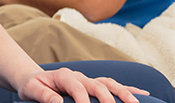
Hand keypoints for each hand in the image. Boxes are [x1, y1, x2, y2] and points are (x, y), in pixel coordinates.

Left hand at [17, 67, 148, 102]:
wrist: (34, 80)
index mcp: (64, 75)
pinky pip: (113, 86)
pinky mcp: (93, 86)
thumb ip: (43, 94)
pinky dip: (127, 90)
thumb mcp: (31, 89)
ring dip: (124, 93)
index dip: (83, 100)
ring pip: (109, 84)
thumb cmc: (33, 86)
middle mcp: (79, 76)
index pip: (77, 87)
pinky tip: (142, 95)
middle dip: (108, 98)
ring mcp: (88, 80)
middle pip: (98, 84)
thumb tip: (57, 102)